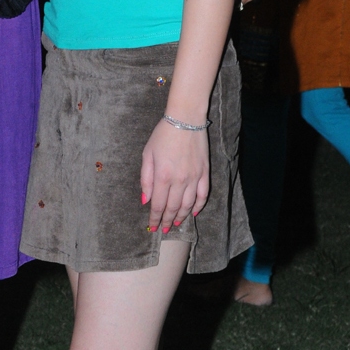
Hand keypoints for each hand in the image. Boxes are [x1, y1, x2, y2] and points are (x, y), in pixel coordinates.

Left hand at [140, 117, 209, 233]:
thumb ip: (145, 179)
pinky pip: (203, 194)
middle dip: (166, 221)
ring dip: (181, 217)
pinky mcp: (204, 173)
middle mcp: (179, 180)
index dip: (155, 218)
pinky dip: (198, 206)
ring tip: (176, 224)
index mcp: (163, 176)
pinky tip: (193, 212)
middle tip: (163, 230)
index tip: (152, 227)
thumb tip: (145, 200)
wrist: (185, 120)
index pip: (158, 205)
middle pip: (172, 208)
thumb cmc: (162, 136)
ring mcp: (194, 177)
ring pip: (188, 205)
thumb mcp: (147, 155)